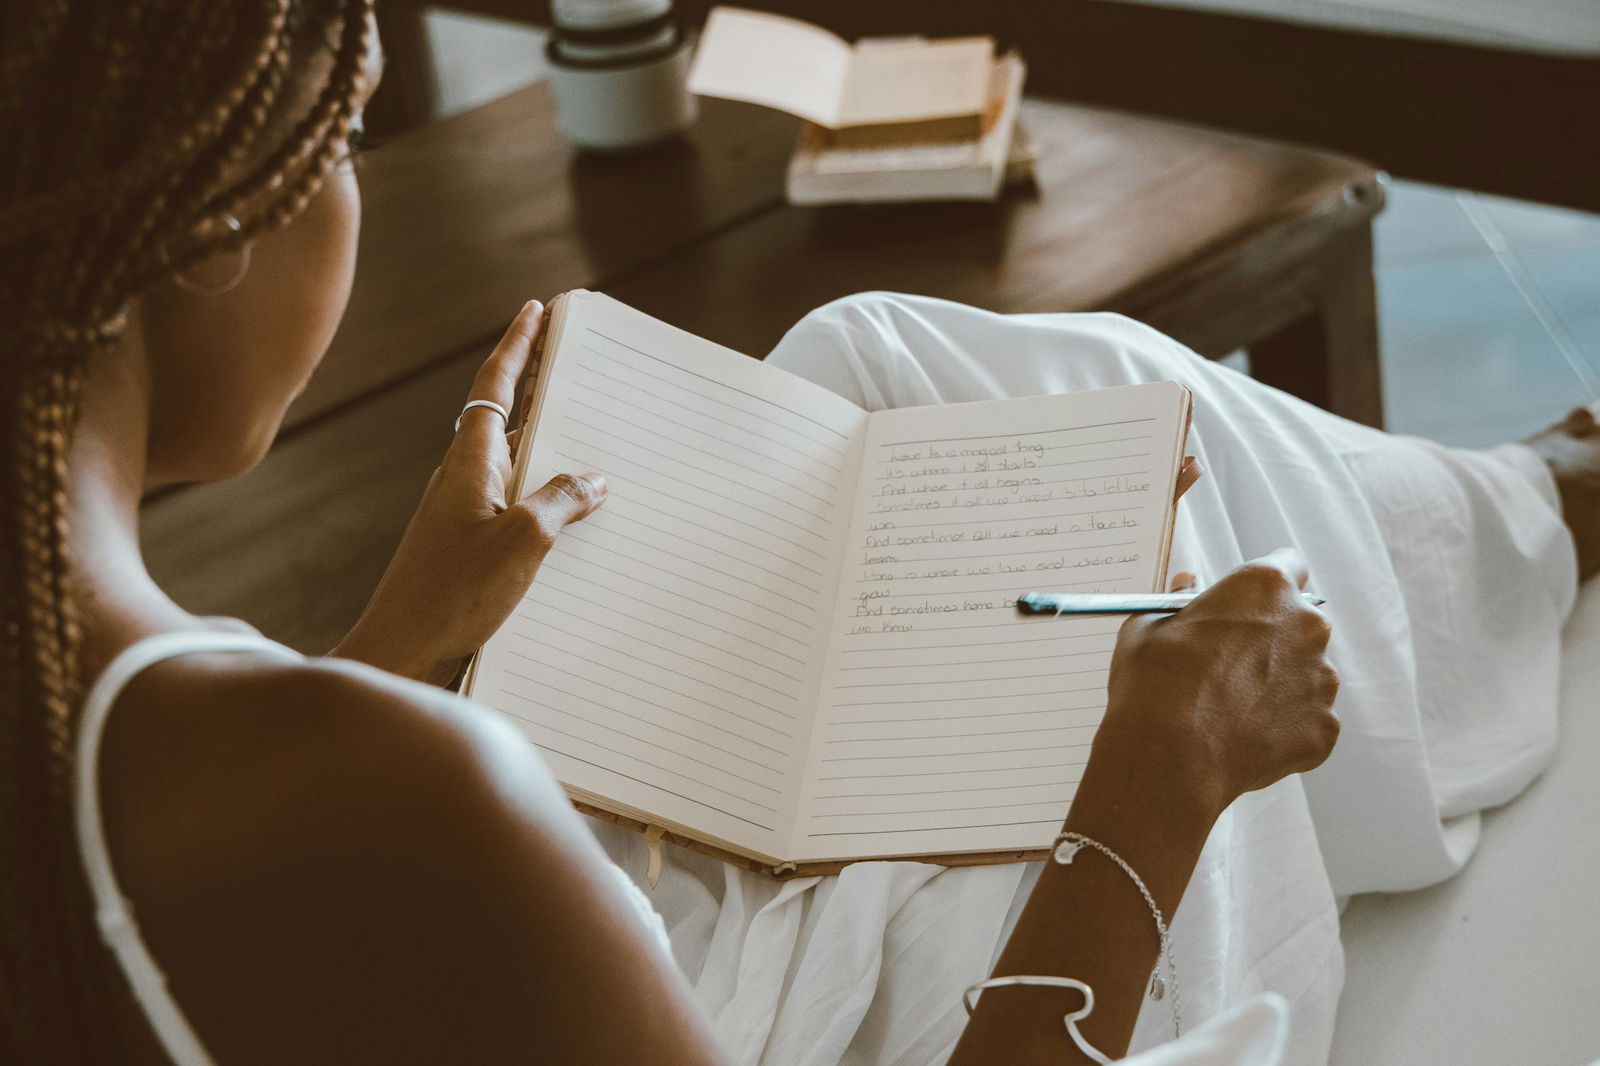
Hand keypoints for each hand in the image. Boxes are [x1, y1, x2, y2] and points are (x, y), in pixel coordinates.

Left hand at [336, 301, 607, 684]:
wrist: (400, 652)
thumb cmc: (452, 596)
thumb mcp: (523, 541)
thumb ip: (562, 501)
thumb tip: (595, 479)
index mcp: (470, 462)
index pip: (496, 384)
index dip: (518, 344)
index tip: (536, 309)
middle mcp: (462, 478)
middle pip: (505, 415)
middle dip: (537, 383)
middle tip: (571, 355)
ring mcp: (462, 513)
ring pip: (512, 462)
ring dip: (546, 441)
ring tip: (589, 429)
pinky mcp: (468, 547)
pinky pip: (514, 503)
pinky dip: (543, 491)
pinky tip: (572, 511)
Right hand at [1093, 548, 1339, 821]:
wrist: (1168, 758)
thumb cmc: (1155, 684)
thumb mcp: (1149, 626)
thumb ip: (1179, 601)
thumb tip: (1189, 585)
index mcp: (1265, 588)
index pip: (1288, 565)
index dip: (1266, 586)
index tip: (1250, 602)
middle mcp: (1306, 626)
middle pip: (1300, 622)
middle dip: (1273, 638)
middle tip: (1231, 662)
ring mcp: (1321, 680)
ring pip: (1306, 674)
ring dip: (1279, 684)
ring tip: (1233, 708)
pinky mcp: (1323, 727)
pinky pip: (1307, 721)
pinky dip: (1282, 727)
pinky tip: (1244, 737)